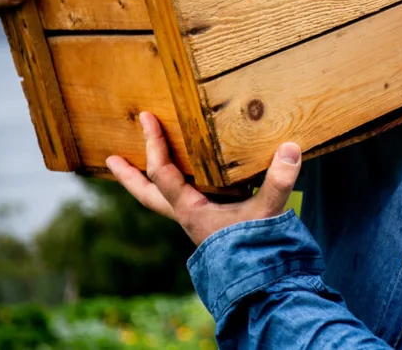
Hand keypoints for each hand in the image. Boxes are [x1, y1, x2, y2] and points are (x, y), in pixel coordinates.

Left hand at [106, 112, 302, 245]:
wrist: (262, 283)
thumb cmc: (258, 248)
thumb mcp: (268, 211)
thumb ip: (279, 180)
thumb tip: (291, 147)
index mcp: (191, 210)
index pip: (162, 173)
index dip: (153, 145)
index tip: (146, 119)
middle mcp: (188, 216)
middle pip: (148, 195)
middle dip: (129, 176)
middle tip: (111, 159)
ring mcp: (198, 221)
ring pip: (164, 200)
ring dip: (152, 182)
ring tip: (141, 165)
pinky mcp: (211, 224)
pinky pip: (188, 200)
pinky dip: (181, 186)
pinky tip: (193, 176)